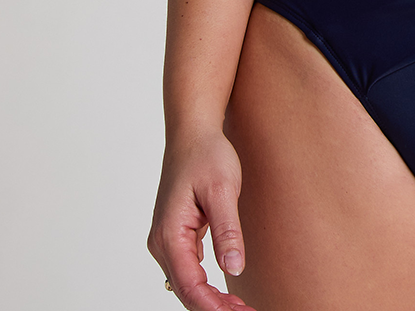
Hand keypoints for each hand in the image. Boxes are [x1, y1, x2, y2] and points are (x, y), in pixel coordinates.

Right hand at [147, 128, 254, 310]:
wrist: (193, 132)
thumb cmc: (207, 155)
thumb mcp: (222, 190)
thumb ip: (227, 230)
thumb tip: (233, 268)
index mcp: (170, 234)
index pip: (189, 285)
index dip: (213, 306)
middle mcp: (162, 242)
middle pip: (186, 289)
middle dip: (214, 307)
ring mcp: (167, 240)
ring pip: (186, 282)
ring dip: (211, 298)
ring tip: (240, 308)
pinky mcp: (177, 235)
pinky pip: (189, 268)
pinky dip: (206, 284)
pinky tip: (226, 291)